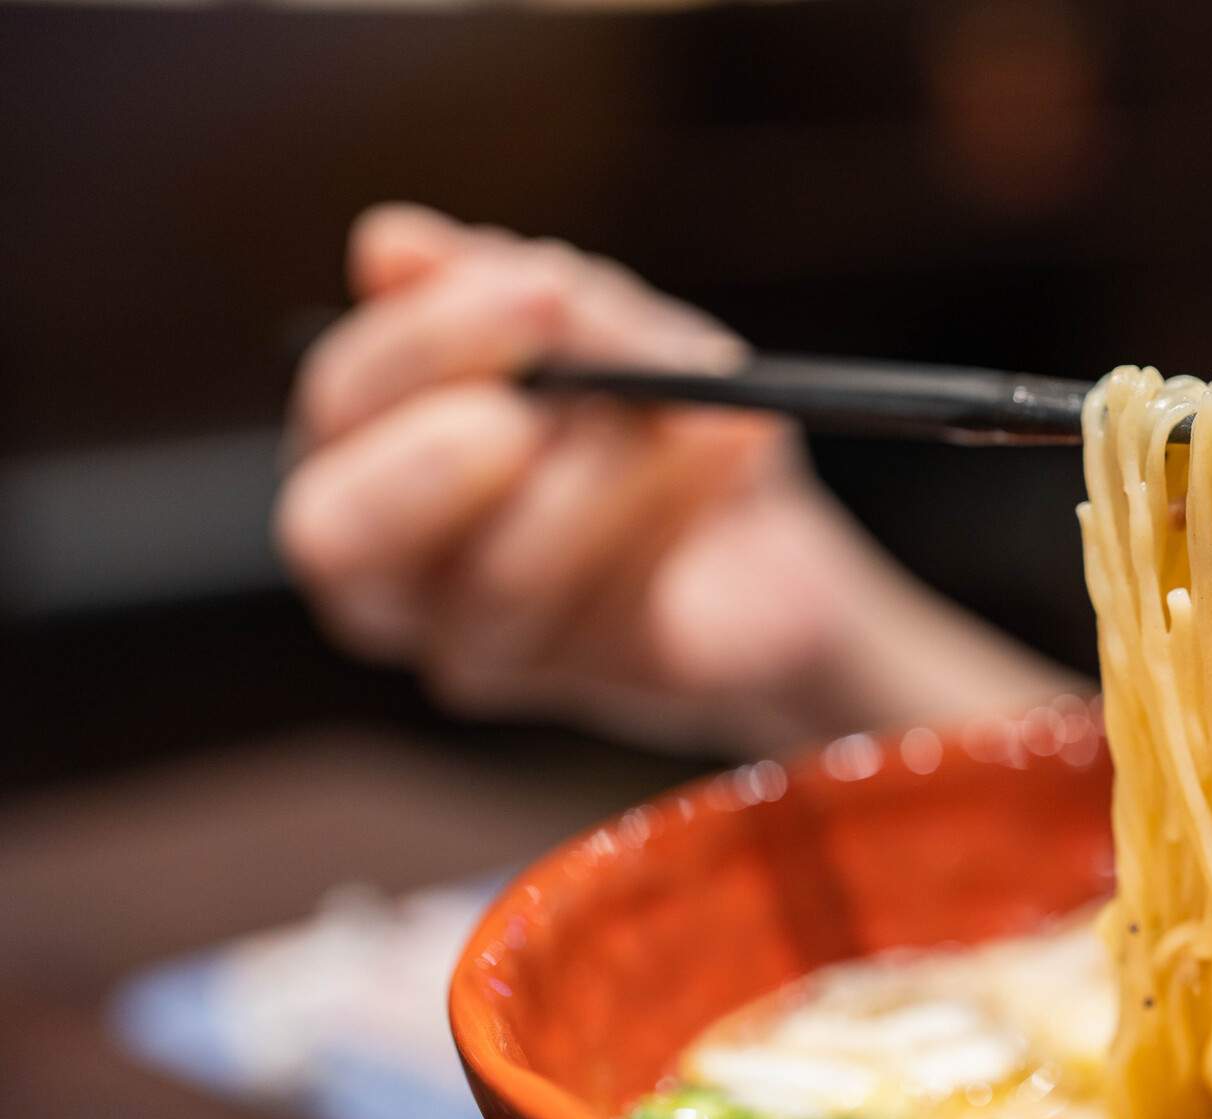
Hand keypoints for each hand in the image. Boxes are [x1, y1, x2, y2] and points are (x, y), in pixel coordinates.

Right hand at [277, 204, 1069, 753]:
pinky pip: (614, 609)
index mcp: (367, 455)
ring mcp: (482, 645)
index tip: (538, 287)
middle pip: (337, 533)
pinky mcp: (590, 681)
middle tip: (530, 408)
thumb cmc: (656, 417)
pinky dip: (679, 510)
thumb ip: (509, 294)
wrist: (773, 541)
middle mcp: (391, 572)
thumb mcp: (607, 331)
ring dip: (606, 476)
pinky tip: (733, 444)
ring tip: (693, 411)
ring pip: (500, 576)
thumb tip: (387, 244)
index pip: (341, 403)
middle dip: (433, 457)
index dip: (425, 342)